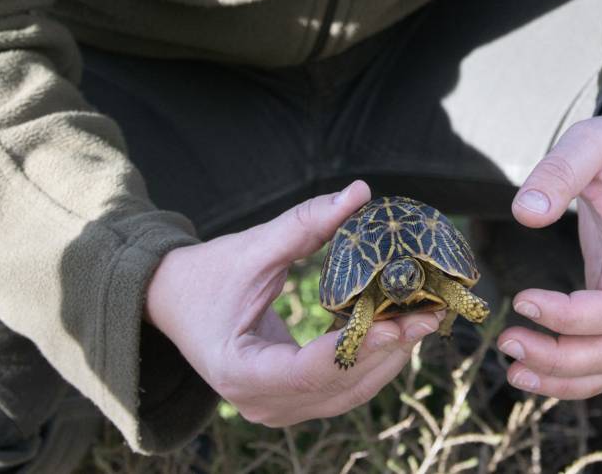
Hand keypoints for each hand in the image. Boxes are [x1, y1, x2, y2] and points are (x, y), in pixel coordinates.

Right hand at [145, 180, 439, 426]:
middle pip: (341, 386)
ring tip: (425, 318)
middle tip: (431, 312)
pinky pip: (342, 387)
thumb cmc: (205, 275)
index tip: (398, 322)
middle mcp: (260, 403)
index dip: (359, 348)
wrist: (170, 301)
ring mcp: (276, 408)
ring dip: (389, 357)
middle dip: (390, 349)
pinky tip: (397, 328)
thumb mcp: (251, 247)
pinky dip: (371, 360)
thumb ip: (305, 224)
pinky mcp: (290, 400)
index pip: (310, 371)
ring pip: (349, 392)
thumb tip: (359, 193)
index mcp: (240, 372)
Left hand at [498, 80, 601, 397]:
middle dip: (560, 359)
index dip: (571, 316)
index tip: (522, 301)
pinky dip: (574, 377)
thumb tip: (525, 213)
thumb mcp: (589, 141)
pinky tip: (533, 370)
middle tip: (506, 342)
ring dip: (565, 378)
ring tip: (513, 370)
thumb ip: (559, 172)